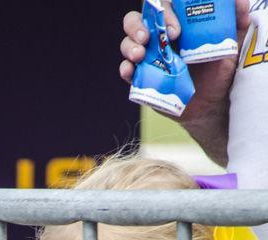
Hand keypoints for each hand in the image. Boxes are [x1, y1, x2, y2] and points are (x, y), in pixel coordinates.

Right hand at [119, 1, 249, 163]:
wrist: (210, 104)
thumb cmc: (220, 71)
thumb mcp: (232, 43)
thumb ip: (236, 21)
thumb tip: (240, 1)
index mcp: (177, 22)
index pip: (162, 6)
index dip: (164, 13)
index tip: (177, 31)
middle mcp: (159, 37)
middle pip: (137, 19)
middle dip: (137, 26)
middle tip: (148, 38)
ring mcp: (148, 57)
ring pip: (127, 42)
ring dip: (129, 45)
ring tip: (139, 55)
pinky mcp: (141, 78)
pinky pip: (126, 70)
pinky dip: (125, 69)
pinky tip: (130, 71)